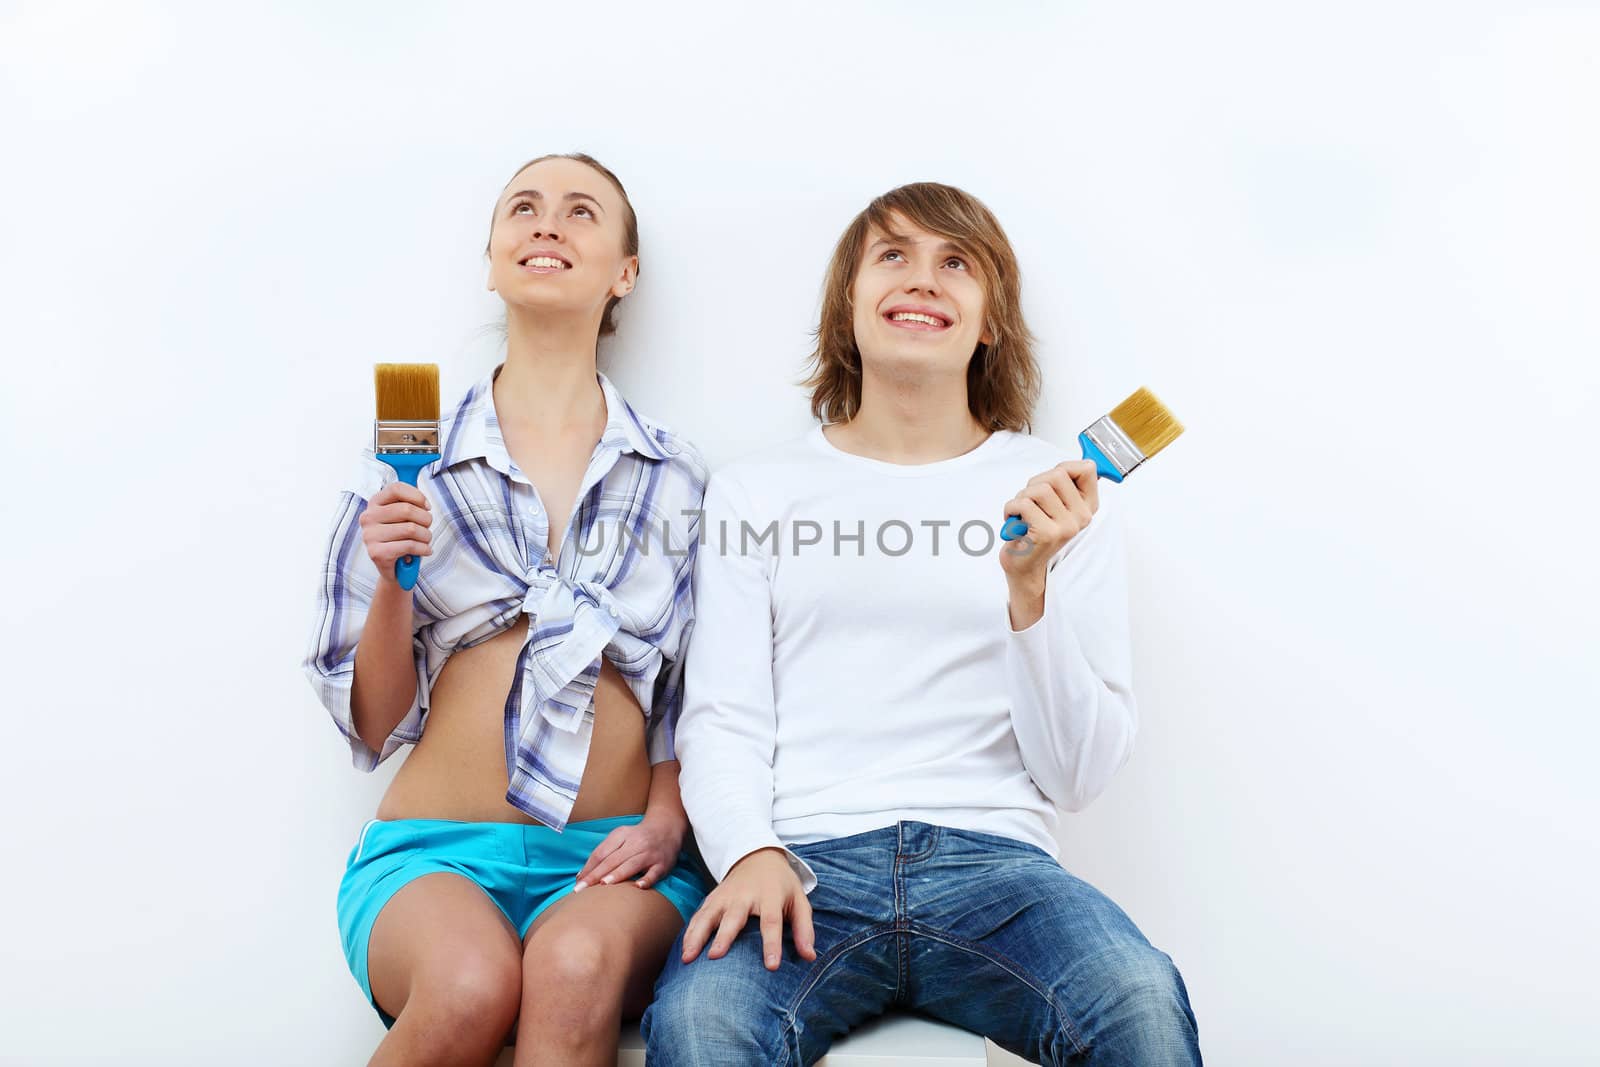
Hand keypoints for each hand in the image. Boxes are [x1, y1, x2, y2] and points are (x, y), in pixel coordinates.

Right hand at [359, 482, 431, 585]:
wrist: (395, 569)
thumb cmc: (401, 538)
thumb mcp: (404, 517)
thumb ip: (411, 503)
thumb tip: (424, 502)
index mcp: (375, 503)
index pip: (396, 489)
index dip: (417, 496)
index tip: (427, 506)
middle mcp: (368, 517)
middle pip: (407, 509)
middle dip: (426, 519)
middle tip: (427, 528)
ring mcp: (369, 535)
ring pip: (411, 528)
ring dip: (426, 536)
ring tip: (425, 541)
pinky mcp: (376, 553)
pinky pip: (409, 545)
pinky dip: (423, 548)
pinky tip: (424, 550)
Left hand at [574, 812, 684, 891]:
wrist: (667, 827)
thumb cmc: (637, 837)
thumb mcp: (620, 837)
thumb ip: (603, 853)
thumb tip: (581, 875)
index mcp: (621, 835)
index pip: (601, 853)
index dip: (588, 868)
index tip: (577, 883)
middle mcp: (635, 843)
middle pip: (612, 860)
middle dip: (596, 875)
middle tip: (581, 889)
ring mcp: (649, 853)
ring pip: (632, 864)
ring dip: (618, 874)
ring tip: (604, 884)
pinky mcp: (663, 863)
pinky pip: (654, 872)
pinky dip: (647, 879)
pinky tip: (639, 887)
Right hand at [680, 848, 816, 971]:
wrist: (758, 856)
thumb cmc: (782, 885)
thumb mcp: (799, 901)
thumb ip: (804, 929)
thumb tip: (809, 957)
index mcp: (771, 896)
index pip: (772, 921)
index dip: (772, 944)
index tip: (771, 966)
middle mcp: (745, 896)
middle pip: (734, 917)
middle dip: (724, 936)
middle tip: (715, 956)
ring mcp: (726, 896)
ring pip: (709, 915)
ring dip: (697, 935)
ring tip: (688, 957)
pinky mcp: (712, 898)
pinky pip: (699, 915)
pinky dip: (690, 931)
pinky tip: (684, 950)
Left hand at [999, 460, 1098, 588]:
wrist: (1025, 567)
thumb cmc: (1035, 532)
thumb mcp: (1055, 506)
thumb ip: (1065, 484)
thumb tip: (1081, 459)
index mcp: (1087, 506)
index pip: (1087, 469)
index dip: (1064, 467)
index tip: (1051, 479)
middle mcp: (1081, 517)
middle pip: (1057, 474)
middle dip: (1035, 483)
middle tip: (1030, 502)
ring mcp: (1066, 526)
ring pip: (1038, 489)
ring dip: (1021, 498)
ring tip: (1023, 514)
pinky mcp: (1048, 534)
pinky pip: (1023, 504)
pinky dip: (1011, 509)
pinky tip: (1015, 522)